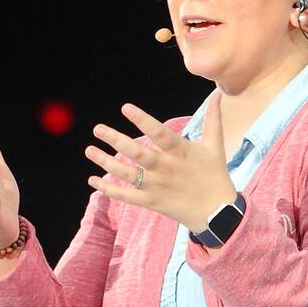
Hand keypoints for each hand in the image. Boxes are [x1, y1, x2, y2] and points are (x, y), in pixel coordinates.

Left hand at [84, 94, 237, 231]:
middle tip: (97, 128)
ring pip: (127, 174)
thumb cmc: (215, 174)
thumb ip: (212, 119)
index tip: (125, 108)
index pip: (159, 133)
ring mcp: (156, 186)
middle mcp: (165, 168)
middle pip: (138, 153)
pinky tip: (92, 180)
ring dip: (106, 162)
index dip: (142, 120)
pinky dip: (108, 189)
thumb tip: (218, 94)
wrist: (216, 212)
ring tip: (89, 150)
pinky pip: (125, 196)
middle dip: (116, 140)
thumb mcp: (215, 145)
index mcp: (180, 151)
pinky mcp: (151, 201)